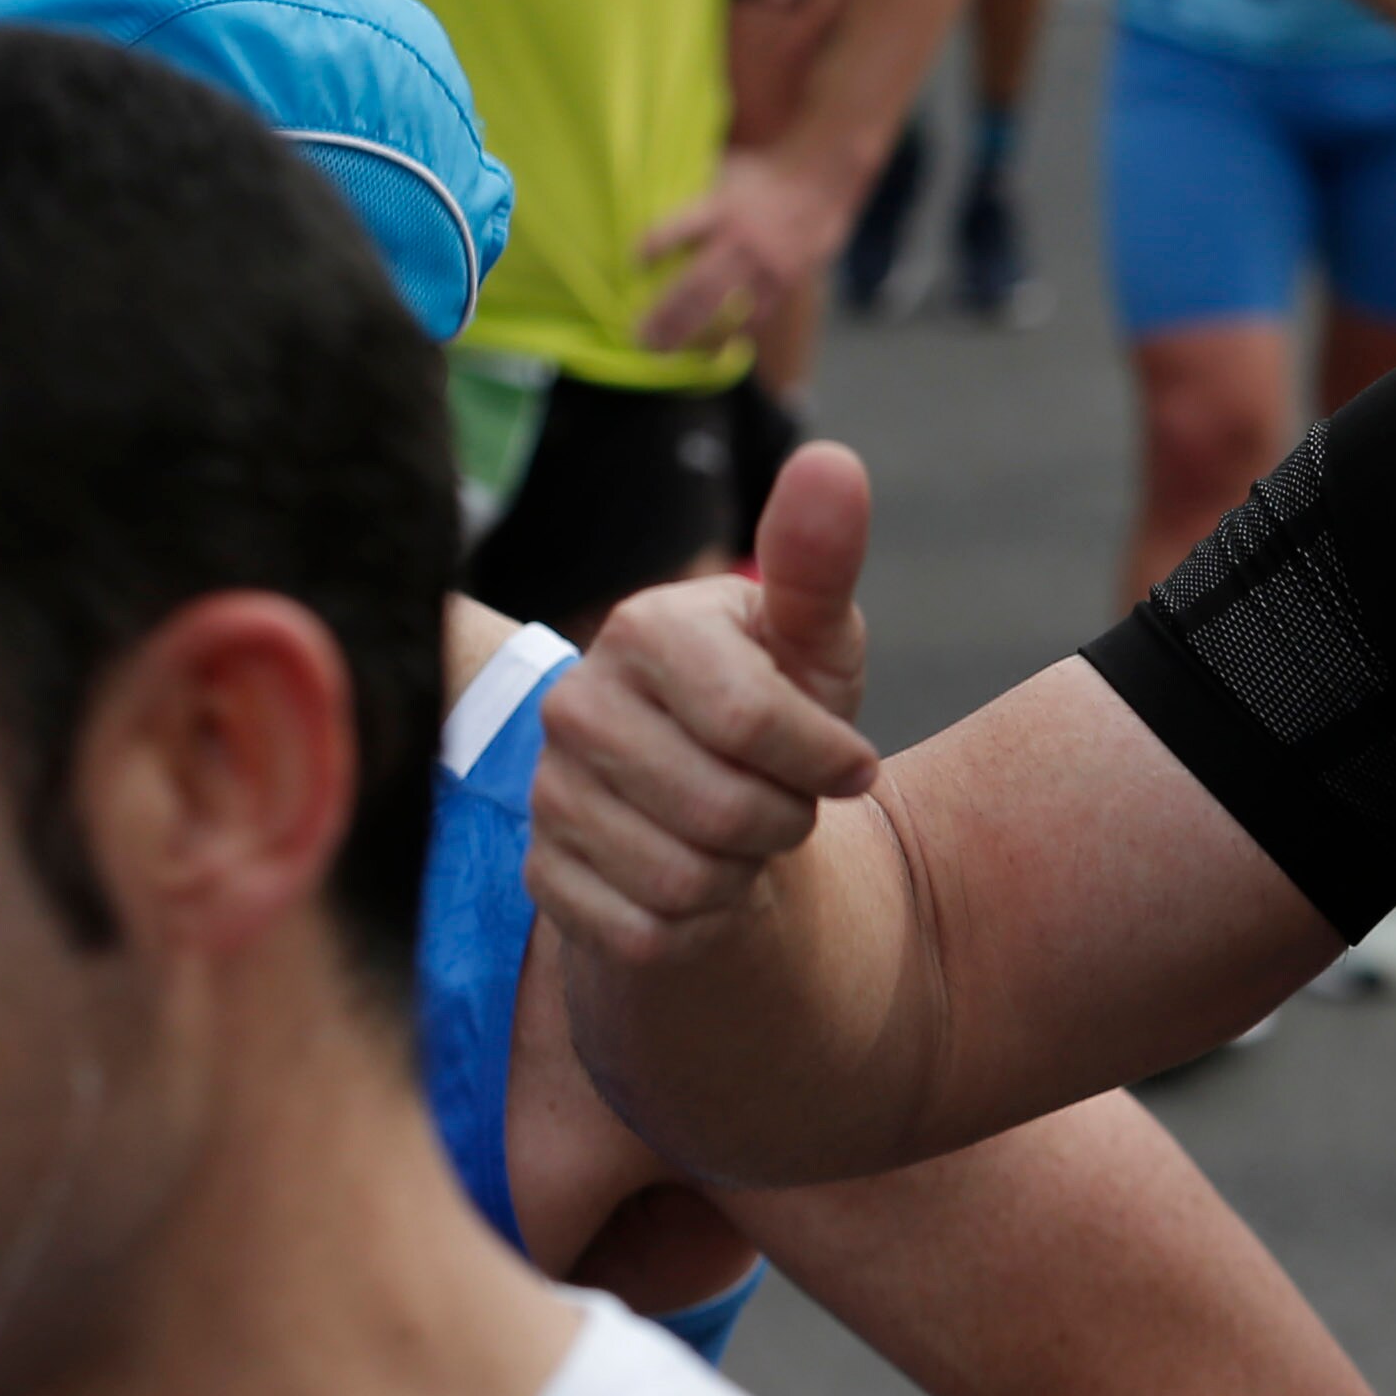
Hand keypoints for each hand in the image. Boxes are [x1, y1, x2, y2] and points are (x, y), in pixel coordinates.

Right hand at [526, 441, 883, 961]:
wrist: (717, 792)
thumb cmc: (779, 697)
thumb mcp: (816, 636)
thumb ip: (819, 560)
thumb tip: (831, 461)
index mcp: (642, 631)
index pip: (752, 722)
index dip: (826, 758)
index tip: (854, 764)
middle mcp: (573, 707)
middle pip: (725, 811)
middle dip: (789, 819)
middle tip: (789, 800)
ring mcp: (546, 795)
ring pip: (686, 881)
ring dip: (746, 873)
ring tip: (743, 833)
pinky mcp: (541, 876)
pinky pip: (646, 933)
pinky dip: (700, 923)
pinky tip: (700, 876)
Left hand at [637, 145, 853, 352]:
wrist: (822, 180)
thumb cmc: (766, 173)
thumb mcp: (727, 171)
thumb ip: (697, 191)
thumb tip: (652, 196)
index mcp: (723, 208)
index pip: (683, 229)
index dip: (657, 245)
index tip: (635, 261)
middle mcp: (743, 240)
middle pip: (698, 285)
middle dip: (666, 315)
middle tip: (640, 337)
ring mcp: (766, 265)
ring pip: (723, 307)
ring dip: (691, 333)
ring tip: (664, 350)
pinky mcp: (785, 281)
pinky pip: (754, 315)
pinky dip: (729, 333)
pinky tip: (707, 347)